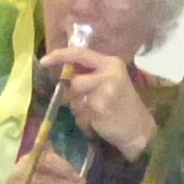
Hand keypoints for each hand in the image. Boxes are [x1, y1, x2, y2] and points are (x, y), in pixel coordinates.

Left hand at [38, 43, 157, 156]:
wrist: (139, 129)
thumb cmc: (123, 106)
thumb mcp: (110, 82)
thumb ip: (89, 74)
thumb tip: (63, 74)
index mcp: (111, 63)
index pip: (80, 54)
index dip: (60, 56)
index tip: (43, 61)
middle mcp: (108, 74)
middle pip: (74, 81)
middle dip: (72, 94)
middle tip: (83, 102)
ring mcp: (103, 91)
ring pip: (74, 99)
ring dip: (79, 109)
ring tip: (96, 113)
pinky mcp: (99, 109)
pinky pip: (79, 114)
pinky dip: (83, 120)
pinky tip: (98, 122)